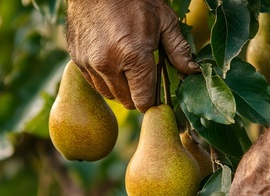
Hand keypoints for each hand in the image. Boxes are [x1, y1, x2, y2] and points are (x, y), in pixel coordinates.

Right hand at [66, 0, 199, 111]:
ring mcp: (89, 63)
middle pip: (127, 100)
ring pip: (110, 94)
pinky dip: (105, 78)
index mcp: (133, 56)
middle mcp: (108, 64)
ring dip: (121, 87)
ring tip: (128, 66)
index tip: (156, 91)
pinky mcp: (77, 59)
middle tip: (144, 75)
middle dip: (137, 93)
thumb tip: (191, 71)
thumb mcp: (164, 21)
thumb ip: (178, 50)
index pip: (143, 100)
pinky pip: (94, 83)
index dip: (152, 99)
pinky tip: (113, 62)